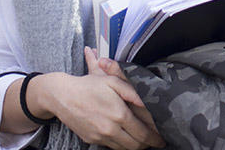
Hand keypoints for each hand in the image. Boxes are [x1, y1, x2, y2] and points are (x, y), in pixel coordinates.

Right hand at [34, 48, 163, 149]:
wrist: (63, 96)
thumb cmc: (89, 85)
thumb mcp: (112, 82)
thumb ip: (131, 92)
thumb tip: (146, 102)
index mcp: (119, 114)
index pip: (142, 133)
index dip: (154, 138)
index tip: (161, 139)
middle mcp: (110, 129)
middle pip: (135, 145)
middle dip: (147, 144)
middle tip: (155, 141)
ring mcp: (100, 137)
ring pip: (123, 148)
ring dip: (135, 146)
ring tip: (142, 141)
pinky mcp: (91, 140)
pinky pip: (110, 147)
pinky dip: (121, 145)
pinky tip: (125, 137)